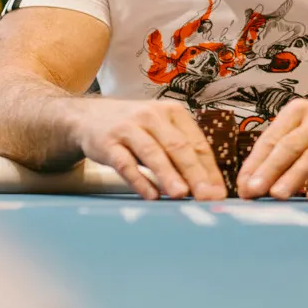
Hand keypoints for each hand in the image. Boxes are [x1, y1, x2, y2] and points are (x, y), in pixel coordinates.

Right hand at [74, 98, 224, 200]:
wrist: (89, 117)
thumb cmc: (135, 128)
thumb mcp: (161, 131)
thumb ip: (183, 154)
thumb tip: (209, 186)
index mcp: (172, 112)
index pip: (196, 143)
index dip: (209, 169)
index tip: (218, 192)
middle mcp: (152, 116)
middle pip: (177, 147)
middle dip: (194, 173)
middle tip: (206, 195)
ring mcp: (128, 128)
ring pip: (152, 153)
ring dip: (168, 175)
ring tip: (181, 194)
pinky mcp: (108, 143)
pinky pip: (125, 163)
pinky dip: (139, 180)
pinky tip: (151, 195)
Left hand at [237, 100, 307, 201]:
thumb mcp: (302, 132)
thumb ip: (278, 153)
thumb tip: (250, 183)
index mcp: (297, 112)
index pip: (271, 138)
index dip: (255, 163)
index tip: (242, 185)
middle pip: (289, 146)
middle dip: (269, 170)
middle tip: (254, 190)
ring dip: (293, 177)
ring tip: (277, 195)